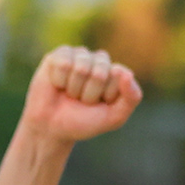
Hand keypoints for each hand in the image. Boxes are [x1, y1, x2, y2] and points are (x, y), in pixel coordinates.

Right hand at [21, 46, 143, 142]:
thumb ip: (131, 98)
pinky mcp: (59, 55)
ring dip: (73, 89)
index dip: (107, 95)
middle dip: (89, 94)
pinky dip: (59, 81)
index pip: (119, 75)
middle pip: (100, 72)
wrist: (52, 129)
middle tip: (81, 101)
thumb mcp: (114, 117)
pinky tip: (57, 85)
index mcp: (116, 72)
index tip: (99, 105)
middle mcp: (99, 60)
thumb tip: (126, 73)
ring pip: (81, 68)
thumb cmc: (83, 122)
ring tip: (69, 94)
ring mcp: (79, 55)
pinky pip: (63, 64)